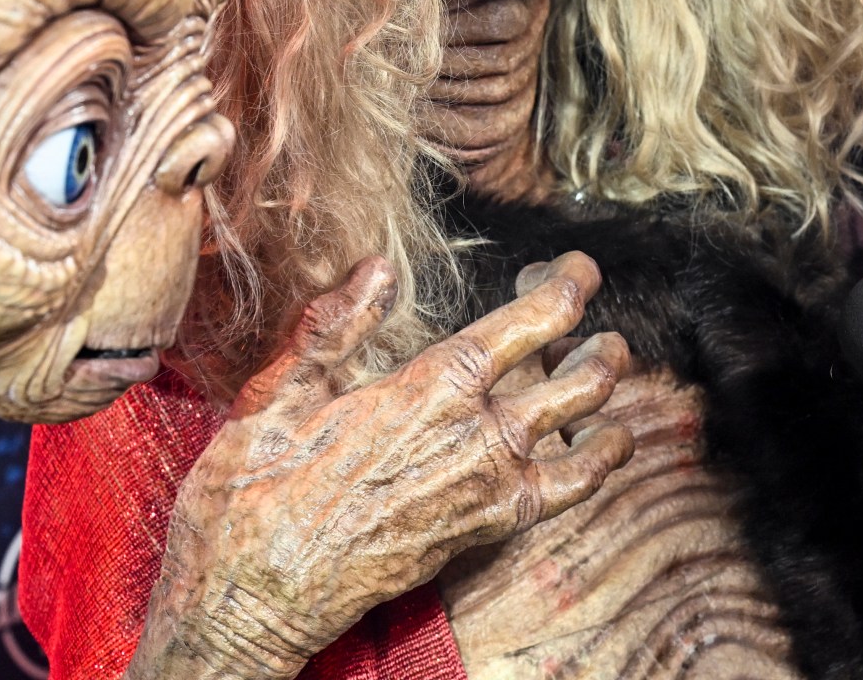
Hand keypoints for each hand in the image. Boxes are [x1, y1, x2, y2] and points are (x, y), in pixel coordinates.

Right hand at [131, 254, 634, 679]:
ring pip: (587, 440)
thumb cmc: (255, 491)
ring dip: (608, 402)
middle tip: (598, 328)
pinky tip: (596, 448)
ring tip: (607, 373)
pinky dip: (593, 465)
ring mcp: (489, 491)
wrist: (255, 594)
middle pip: (578, 380)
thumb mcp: (278, 392)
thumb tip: (376, 270)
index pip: (531, 322)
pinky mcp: (485, 533)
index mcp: (431, 388)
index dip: (568, 287)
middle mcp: (477, 439)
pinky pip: (566, 494)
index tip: (580, 269)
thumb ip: (334, 326)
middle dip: (601, 345)